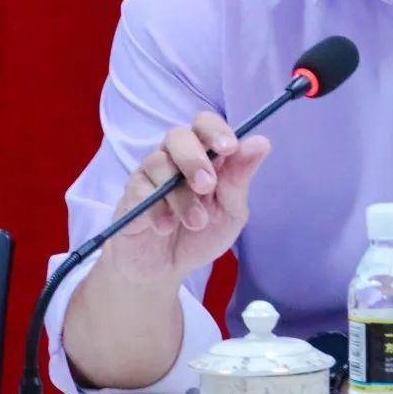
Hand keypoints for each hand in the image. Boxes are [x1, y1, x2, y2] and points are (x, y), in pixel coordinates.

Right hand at [101, 111, 269, 286]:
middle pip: (178, 136)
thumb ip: (240, 178)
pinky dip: (156, 208)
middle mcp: (175, 158)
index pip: (205, 124)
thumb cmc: (202, 234)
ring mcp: (150, 174)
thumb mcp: (230, 211)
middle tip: (207, 186)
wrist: (166, 269)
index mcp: (204, 155)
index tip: (229, 148)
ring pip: (159, 163)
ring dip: (181, 195)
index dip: (215, 130)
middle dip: (194, 159)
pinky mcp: (131, 195)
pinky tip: (166, 226)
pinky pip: (139, 189)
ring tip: (195, 222)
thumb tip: (262, 142)